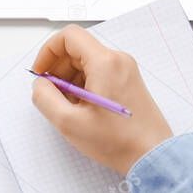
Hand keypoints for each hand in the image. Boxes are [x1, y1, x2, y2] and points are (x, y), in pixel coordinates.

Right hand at [31, 25, 172, 174]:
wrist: (152, 156)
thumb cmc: (117, 141)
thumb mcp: (69, 122)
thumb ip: (45, 98)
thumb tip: (41, 84)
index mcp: (105, 62)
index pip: (69, 36)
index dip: (48, 51)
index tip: (41, 72)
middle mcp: (117, 60)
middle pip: (78, 49)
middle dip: (58, 69)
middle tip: (52, 94)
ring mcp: (125, 70)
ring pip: (87, 61)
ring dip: (70, 79)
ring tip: (68, 106)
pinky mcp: (129, 81)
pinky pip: (99, 72)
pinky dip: (84, 84)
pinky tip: (82, 108)